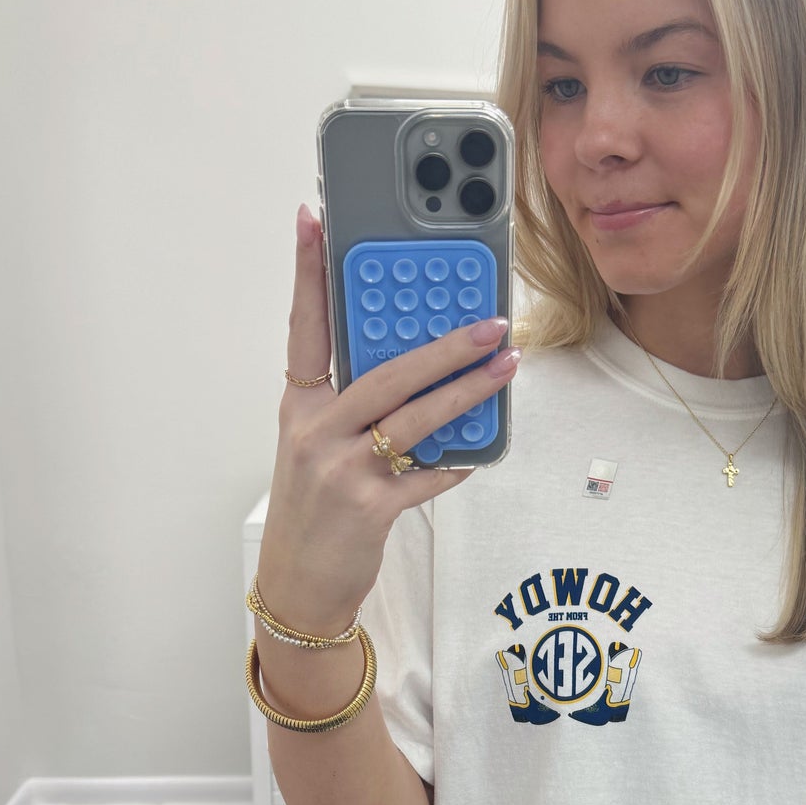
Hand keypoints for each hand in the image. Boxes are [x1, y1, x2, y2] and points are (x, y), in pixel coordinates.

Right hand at [257, 202, 518, 634]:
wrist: (298, 586)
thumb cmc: (314, 510)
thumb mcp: (318, 446)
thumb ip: (356, 406)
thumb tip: (421, 371)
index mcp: (300, 406)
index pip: (304, 326)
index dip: (308, 272)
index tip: (314, 218)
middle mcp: (316, 431)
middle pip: (387, 371)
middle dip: (445, 343)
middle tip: (490, 319)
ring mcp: (342, 469)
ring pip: (417, 416)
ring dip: (469, 389)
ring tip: (506, 363)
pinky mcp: (370, 506)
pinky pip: (429, 472)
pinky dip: (459, 459)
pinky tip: (481, 448)